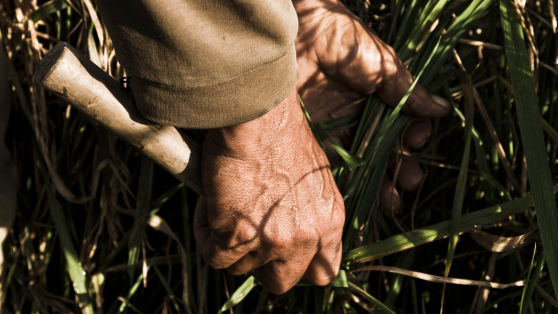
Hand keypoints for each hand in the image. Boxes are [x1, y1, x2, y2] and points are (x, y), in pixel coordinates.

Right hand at [193, 89, 344, 293]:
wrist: (257, 112)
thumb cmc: (280, 131)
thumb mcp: (312, 176)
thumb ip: (307, 209)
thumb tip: (286, 224)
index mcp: (329, 221)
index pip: (324, 272)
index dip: (299, 267)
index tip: (282, 253)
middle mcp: (306, 237)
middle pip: (281, 282)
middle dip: (260, 264)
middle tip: (246, 236)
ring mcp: (272, 240)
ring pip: (241, 269)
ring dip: (229, 245)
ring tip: (224, 206)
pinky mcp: (237, 237)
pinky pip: (214, 257)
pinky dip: (205, 234)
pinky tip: (208, 205)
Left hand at [293, 0, 449, 209]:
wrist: (298, 33)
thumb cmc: (342, 40)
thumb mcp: (382, 64)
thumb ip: (406, 91)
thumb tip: (441, 110)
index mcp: (378, 97)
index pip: (402, 124)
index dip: (412, 136)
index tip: (417, 140)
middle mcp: (359, 115)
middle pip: (383, 149)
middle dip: (399, 168)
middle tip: (409, 182)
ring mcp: (336, 127)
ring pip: (361, 162)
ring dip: (378, 182)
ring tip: (392, 201)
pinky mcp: (312, 136)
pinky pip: (332, 163)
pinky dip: (346, 182)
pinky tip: (360, 197)